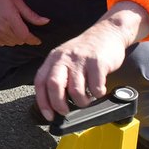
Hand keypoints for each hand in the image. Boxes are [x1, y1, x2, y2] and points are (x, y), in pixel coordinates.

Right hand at [0, 0, 48, 45]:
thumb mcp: (18, 2)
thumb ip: (32, 15)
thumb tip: (46, 22)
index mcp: (10, 19)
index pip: (25, 37)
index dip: (33, 40)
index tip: (38, 41)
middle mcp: (1, 28)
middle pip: (19, 41)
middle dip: (24, 37)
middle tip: (23, 28)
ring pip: (10, 43)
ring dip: (15, 39)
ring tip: (13, 29)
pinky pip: (0, 44)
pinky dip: (5, 40)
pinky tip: (4, 31)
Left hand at [33, 2, 148, 118]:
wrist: (108, 32)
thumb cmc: (85, 51)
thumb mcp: (65, 58)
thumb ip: (58, 75)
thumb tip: (53, 103)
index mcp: (53, 59)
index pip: (40, 82)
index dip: (43, 102)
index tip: (49, 116)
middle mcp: (64, 58)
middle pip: (55, 86)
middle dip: (59, 104)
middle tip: (66, 111)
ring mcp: (81, 60)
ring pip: (76, 91)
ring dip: (81, 102)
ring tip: (86, 100)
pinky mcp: (98, 63)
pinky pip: (96, 87)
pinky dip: (97, 94)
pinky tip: (98, 90)